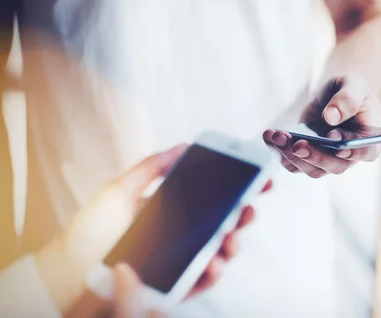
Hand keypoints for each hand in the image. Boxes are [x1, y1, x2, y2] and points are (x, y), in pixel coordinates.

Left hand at [36, 145, 270, 313]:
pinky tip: (214, 261)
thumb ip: (151, 167)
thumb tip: (183, 145)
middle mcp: (184, 235)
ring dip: (233, 243)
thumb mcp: (120, 190)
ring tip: (230, 236)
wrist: (68, 272)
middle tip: (249, 206)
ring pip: (220, 252)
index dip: (239, 187)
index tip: (259, 177)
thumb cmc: (91, 231)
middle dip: (243, 214)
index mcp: (175, 210)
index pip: (214, 197)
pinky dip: (214, 272)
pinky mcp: (177, 285)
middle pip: (224, 223)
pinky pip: (203, 280)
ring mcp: (183, 260)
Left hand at [263, 75, 380, 177]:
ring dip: (291, 154)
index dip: (353, 152)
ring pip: (310, 168)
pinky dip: (278, 151)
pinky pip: (292, 162)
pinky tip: (269, 135)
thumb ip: (347, 99)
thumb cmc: (350, 89)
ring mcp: (327, 160)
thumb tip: (332, 117)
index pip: (365, 152)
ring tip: (277, 135)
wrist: (333, 94)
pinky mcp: (307, 157)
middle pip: (334, 166)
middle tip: (297, 143)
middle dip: (314, 156)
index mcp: (368, 139)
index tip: (337, 145)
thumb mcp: (353, 85)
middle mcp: (349, 156)